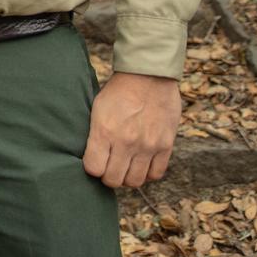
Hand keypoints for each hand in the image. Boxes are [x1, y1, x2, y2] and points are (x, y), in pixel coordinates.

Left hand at [83, 71, 180, 188]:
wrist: (148, 75)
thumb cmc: (118, 91)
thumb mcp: (97, 109)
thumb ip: (95, 135)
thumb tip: (91, 157)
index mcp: (104, 131)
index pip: (93, 169)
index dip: (92, 168)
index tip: (94, 162)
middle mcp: (126, 142)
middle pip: (114, 180)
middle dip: (108, 176)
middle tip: (109, 166)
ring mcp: (147, 146)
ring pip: (135, 181)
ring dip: (127, 177)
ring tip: (125, 166)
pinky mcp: (165, 146)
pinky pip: (156, 174)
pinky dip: (147, 173)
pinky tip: (142, 164)